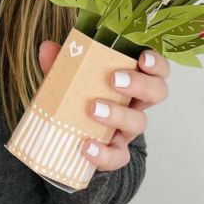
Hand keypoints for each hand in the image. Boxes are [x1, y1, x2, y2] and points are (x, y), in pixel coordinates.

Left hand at [38, 41, 169, 171]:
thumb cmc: (79, 99)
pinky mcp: (116, 152)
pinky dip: (103, 153)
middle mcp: (135, 103)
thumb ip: (61, 63)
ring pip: (139, 122)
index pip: (156, 69)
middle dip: (140, 84)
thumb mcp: (71, 79)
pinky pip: (117, 156)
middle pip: (157, 92)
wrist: (73, 140)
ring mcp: (127, 129)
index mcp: (131, 80)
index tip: (142, 58)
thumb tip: (46, 48)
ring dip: (118, 113)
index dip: (156, 63)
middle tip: (114, 79)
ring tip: (93, 108)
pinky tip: (86, 146)